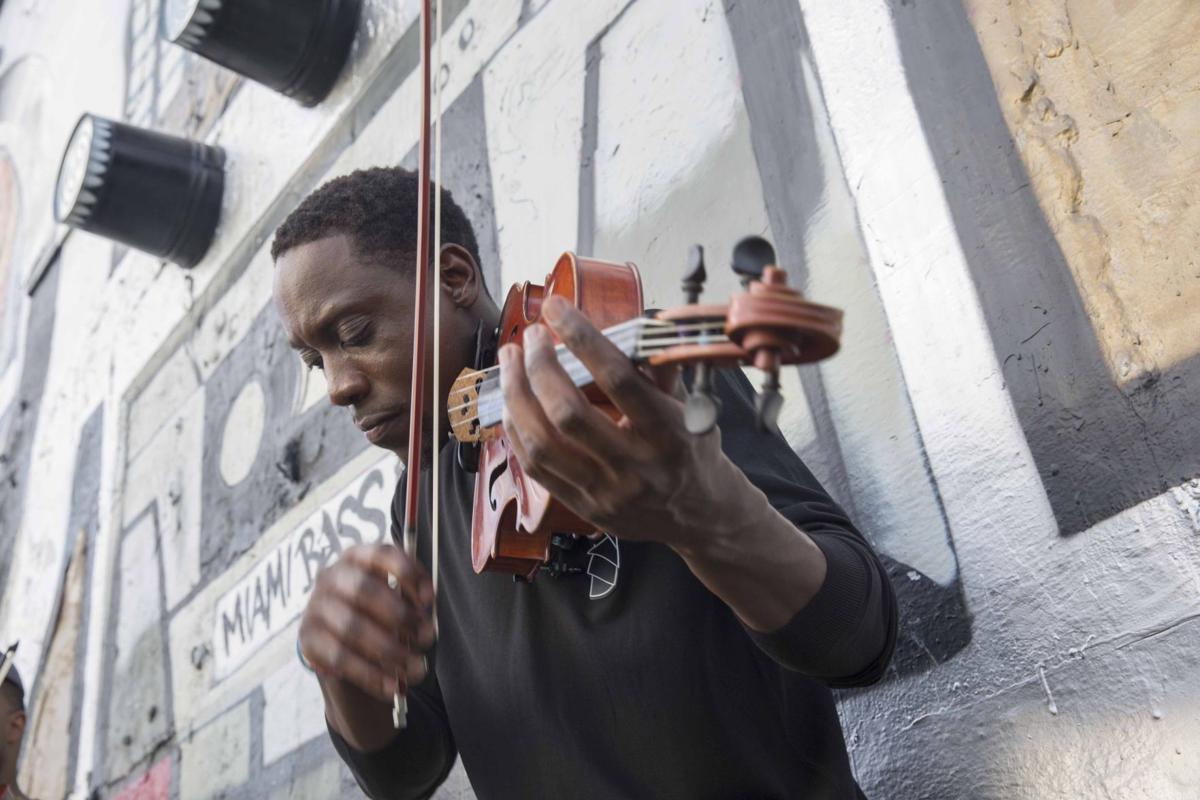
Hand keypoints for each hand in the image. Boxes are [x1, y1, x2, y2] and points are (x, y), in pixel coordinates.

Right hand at [298, 543, 434, 703]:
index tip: (429, 600)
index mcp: (358, 558)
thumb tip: (426, 617)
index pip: (381, 553)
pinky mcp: (307, 639)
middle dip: (401, 616)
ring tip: (417, 668)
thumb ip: (411, 603)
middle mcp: (331, 576)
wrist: (345, 658)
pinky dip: (371, 675)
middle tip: (427, 638)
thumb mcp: (397, 606)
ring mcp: (314, 607)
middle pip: (364, 589)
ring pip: (352, 628)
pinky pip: (340, 658)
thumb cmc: (378, 621)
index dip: (407, 573)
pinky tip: (393, 686)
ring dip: (390, 651)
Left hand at [499, 295, 740, 548]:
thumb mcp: (692, 407)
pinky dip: (516, 428)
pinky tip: (512, 401)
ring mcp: (606, 491)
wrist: (700, 515)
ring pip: (542, 442)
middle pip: (568, 412)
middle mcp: (635, 466)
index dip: (582, 337)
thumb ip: (659, 369)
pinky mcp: (583, 507)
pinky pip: (535, 467)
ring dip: (516, 395)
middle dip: (540, 365)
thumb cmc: (692, 452)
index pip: (618, 378)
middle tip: (533, 337)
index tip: (557, 308)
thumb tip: (636, 322)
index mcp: (668, 433)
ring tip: (511, 361)